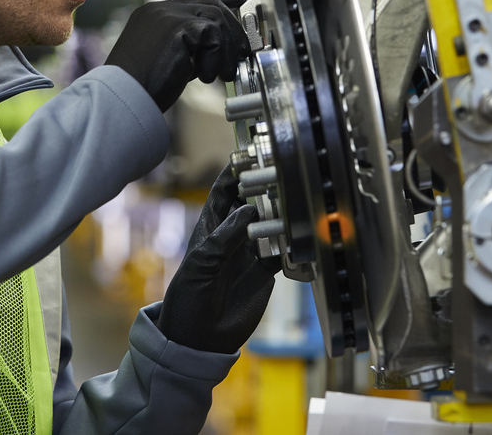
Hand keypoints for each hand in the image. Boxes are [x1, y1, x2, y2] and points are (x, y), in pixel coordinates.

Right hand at [105, 0, 250, 111]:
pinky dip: (216, 58)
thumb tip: (216, 46)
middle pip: (209, 1)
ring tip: (226, 74)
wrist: (123, 96)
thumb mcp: (167, 58)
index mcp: (154, 15)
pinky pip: (213, 35)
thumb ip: (188, 45)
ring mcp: (168, 14)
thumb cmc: (142, 86)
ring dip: (228, 49)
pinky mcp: (178, 26)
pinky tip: (205, 77)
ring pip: (216, 17)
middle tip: (244, 49)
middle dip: (233, 24)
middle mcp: (160, 9)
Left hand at [156, 164, 279, 353]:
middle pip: (253, 201)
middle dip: (267, 187)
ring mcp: (251, 251)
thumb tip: (251, 210)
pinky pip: (284, 251)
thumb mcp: (203, 262)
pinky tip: (303, 235)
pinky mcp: (266, 271)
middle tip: (284, 174)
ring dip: (283, 214)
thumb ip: (227, 236)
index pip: (225, 189)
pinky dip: (294, 243)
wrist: (197, 338)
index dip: (236, 171)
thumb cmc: (189, 296)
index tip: (251, 153)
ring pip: (272, 223)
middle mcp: (233, 234)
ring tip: (298, 201)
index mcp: (212, 226)